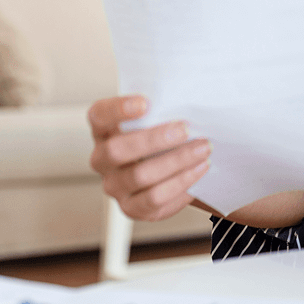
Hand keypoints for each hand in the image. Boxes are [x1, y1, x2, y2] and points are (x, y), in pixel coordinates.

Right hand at [88, 95, 211, 222]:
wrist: (170, 168)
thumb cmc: (163, 135)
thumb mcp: (159, 117)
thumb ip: (165, 107)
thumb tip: (191, 95)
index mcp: (105, 129)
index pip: (99, 115)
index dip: (118, 109)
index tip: (145, 103)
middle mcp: (102, 160)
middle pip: (117, 151)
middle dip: (154, 139)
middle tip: (185, 129)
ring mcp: (114, 186)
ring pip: (141, 176)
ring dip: (177, 161)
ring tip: (203, 149)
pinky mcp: (132, 208)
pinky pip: (155, 199)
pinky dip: (181, 183)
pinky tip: (199, 170)